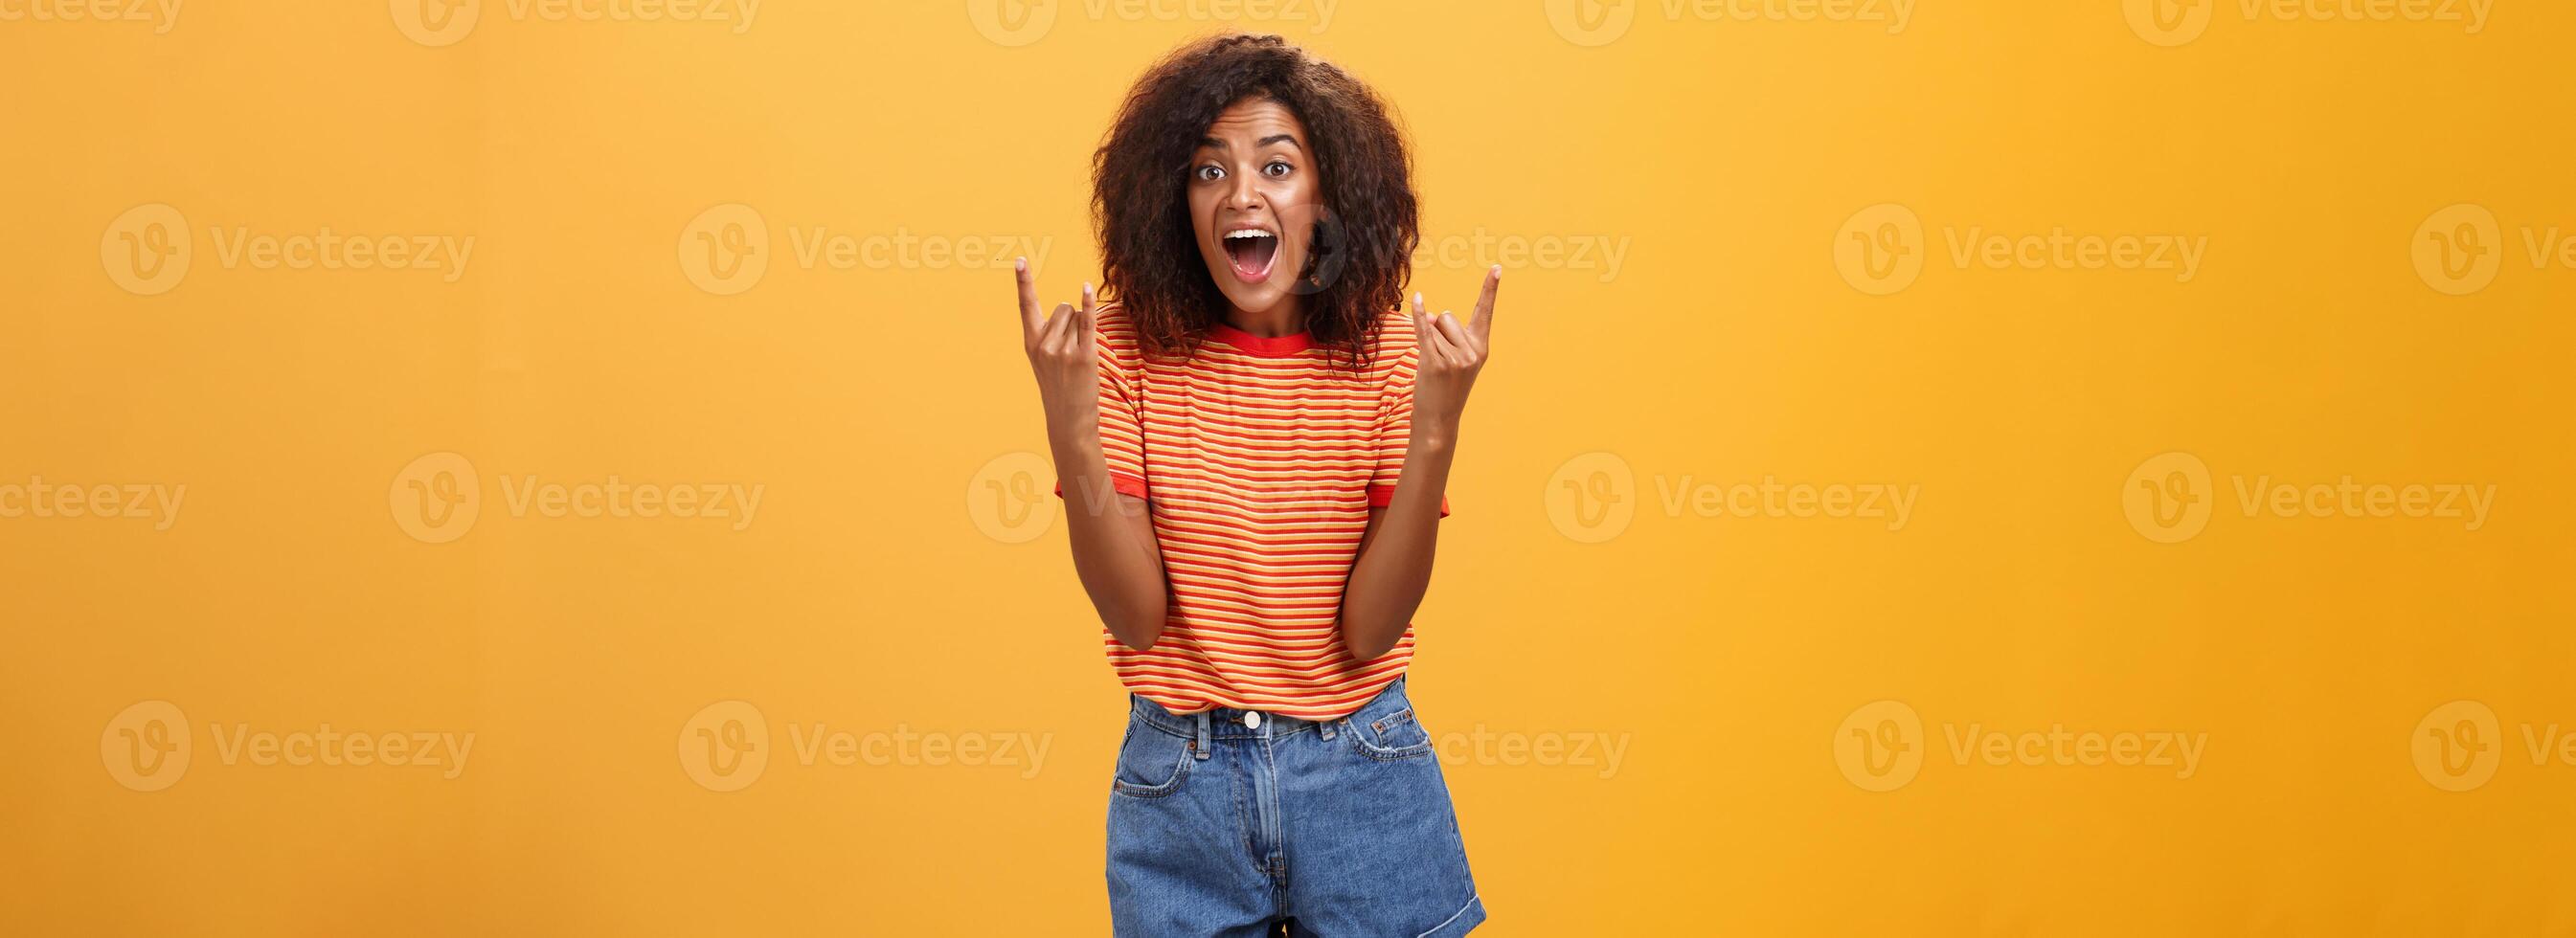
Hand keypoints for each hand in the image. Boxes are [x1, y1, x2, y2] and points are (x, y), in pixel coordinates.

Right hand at [1015, 257, 1099, 431]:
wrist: (1069, 418)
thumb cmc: (1060, 386)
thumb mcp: (1043, 360)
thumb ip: (1049, 334)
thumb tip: (1071, 306)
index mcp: (1031, 342)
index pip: (1026, 305)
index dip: (1024, 281)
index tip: (1019, 259)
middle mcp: (1044, 344)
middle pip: (1064, 308)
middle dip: (1072, 320)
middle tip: (1071, 350)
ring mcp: (1063, 351)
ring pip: (1080, 317)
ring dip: (1085, 330)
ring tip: (1080, 357)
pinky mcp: (1085, 356)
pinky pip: (1088, 323)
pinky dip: (1089, 304)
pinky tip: (1087, 287)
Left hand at [1408, 265, 1498, 441]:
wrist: (1439, 420)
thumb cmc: (1445, 388)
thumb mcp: (1455, 361)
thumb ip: (1448, 334)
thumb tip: (1432, 315)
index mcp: (1481, 348)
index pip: (1484, 312)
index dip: (1490, 289)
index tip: (1497, 267)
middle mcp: (1472, 351)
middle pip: (1447, 317)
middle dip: (1437, 330)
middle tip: (1439, 360)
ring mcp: (1455, 358)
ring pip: (1433, 327)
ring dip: (1427, 341)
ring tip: (1431, 366)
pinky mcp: (1435, 363)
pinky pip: (1424, 332)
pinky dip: (1419, 315)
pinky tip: (1416, 299)